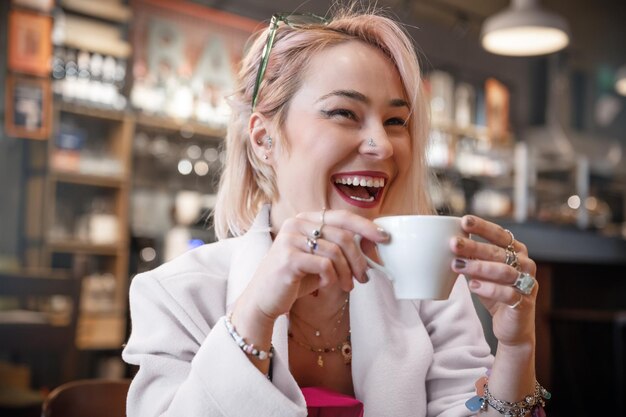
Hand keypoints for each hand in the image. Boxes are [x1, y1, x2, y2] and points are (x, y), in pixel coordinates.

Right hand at [235, 209, 389, 325]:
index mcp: (305, 219)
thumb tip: (371, 244)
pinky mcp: (288, 258)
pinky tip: (330, 286)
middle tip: (365, 277)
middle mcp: (296, 223)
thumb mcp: (318, 259)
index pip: (342, 216)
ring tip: (348, 286)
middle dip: (359, 258)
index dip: (365, 226)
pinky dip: (333, 278)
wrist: (263, 299)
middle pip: (342, 235)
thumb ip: (338, 248)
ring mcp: (290, 239)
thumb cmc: (294, 279)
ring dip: (348, 273)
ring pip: (335, 252)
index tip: (384, 238)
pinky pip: (325, 265)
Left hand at [450, 215, 536, 346]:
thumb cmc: (495, 292)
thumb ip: (471, 258)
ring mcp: (527, 283)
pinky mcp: (524, 303)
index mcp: (517, 252)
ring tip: (458, 265)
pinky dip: (489, 289)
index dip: (483, 227)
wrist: (512, 325)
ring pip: (504, 271)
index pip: (500, 234)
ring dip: (479, 267)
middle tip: (454, 243)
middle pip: (499, 252)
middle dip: (475, 246)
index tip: (464, 221)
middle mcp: (526, 264)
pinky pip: (508, 294)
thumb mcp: (481, 272)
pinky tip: (473, 286)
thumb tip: (449, 242)